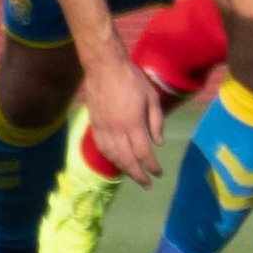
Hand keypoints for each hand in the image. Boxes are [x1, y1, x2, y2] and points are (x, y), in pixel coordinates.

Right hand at [80, 51, 163, 183]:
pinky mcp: (93, 124)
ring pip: (112, 155)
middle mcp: (115, 129)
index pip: (143, 152)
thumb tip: (159, 144)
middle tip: (146, 184)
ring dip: (123, 168)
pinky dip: (110, 157)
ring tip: (133, 176)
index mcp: (132, 123)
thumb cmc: (132, 80)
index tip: (158, 173)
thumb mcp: (152, 98)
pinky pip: (101, 146)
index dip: (151, 166)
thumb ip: (156, 122)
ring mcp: (102, 127)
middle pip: (126, 159)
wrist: (103, 68)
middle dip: (137, 174)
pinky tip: (116, 161)